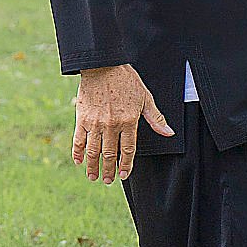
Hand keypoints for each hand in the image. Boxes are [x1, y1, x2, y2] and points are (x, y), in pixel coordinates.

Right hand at [73, 64, 172, 183]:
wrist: (103, 65)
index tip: (124, 175)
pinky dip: (77, 152)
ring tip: (93, 177)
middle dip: (109, 170)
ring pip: (93, 151)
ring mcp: (95, 123)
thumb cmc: (126, 80)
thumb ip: (155, 118)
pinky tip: (78, 161)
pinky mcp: (82, 118)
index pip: (128, 150)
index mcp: (128, 121)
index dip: (126, 165)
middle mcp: (111, 125)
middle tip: (108, 181)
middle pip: (110, 154)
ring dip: (93, 167)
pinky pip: (78, 140)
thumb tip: (169, 133)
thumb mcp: (145, 97)